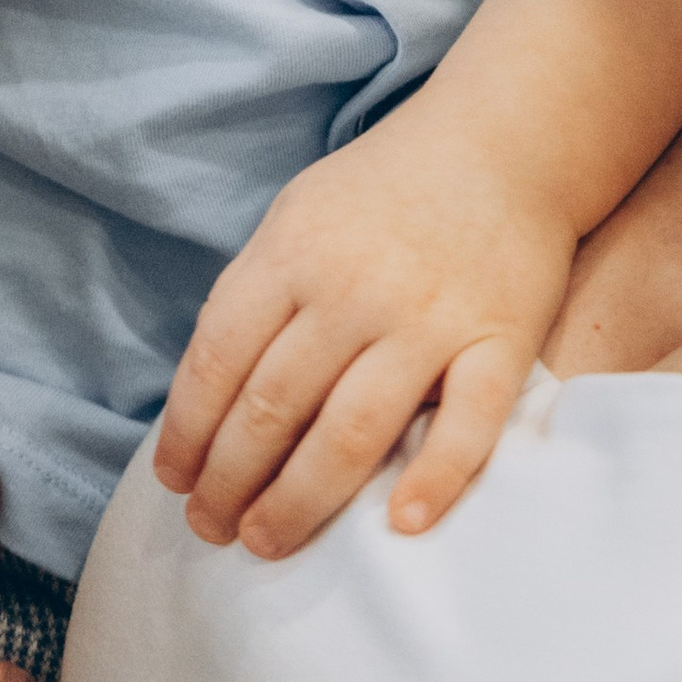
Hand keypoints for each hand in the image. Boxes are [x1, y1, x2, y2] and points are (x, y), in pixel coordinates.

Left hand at [154, 119, 575, 556]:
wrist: (505, 139)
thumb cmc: (386, 190)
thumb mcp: (298, 215)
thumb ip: (255, 293)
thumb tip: (204, 397)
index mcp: (294, 252)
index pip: (218, 361)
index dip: (187, 433)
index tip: (176, 481)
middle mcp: (355, 289)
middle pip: (273, 408)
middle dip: (229, 483)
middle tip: (212, 528)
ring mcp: (429, 318)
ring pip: (352, 432)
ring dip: (299, 502)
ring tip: (266, 541)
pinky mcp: (499, 340)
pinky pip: (467, 424)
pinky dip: (435, 479)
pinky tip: (398, 523)